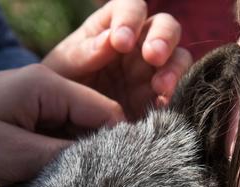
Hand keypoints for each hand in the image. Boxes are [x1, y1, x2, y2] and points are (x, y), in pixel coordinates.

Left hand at [0, 65, 123, 185]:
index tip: (120, 172)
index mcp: (48, 86)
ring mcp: (37, 103)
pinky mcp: (28, 118)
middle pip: (92, 120)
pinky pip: (56, 137)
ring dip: (74, 156)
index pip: (104, 109)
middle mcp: (47, 89)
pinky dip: (58, 156)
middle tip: (91, 183)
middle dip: (95, 151)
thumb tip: (104, 161)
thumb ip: (66, 156)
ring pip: (75, 131)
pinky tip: (49, 173)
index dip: (118, 140)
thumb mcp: (17, 155)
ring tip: (66, 181)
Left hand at [43, 0, 191, 118]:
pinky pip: (175, 93)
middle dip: (163, 39)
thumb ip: (84, 53)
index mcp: (112, 28)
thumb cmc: (61, 86)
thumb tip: (110, 40)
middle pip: (165, 27)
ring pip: (178, 58)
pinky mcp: (157, 100)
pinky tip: (161, 108)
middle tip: (153, 56)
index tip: (120, 42)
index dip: (130, 19)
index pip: (131, 8)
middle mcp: (138, 46)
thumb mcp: (63, 68)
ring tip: (160, 87)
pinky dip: (173, 98)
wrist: (65, 123)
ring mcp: (151, 73)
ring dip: (174, 69)